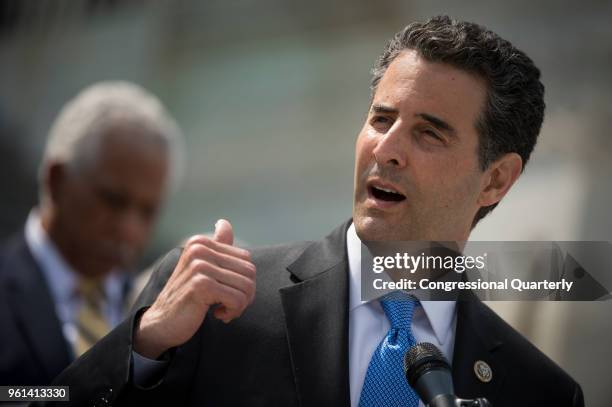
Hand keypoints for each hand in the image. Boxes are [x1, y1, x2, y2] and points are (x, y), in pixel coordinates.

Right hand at [133, 219, 255, 358]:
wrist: (161, 323)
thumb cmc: (187, 297)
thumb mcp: (201, 268)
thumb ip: (216, 246)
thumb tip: (224, 222)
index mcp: (200, 243)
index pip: (246, 259)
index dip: (244, 280)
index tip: (228, 292)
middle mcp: (199, 250)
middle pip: (249, 272)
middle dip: (246, 294)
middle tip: (229, 305)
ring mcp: (199, 266)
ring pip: (246, 287)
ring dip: (239, 305)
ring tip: (223, 310)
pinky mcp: (201, 285)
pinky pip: (237, 300)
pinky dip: (233, 312)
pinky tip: (217, 314)